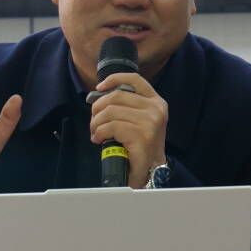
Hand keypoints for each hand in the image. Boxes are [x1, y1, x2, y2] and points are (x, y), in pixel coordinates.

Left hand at [89, 71, 167, 189]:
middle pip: (116, 96)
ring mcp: (151, 123)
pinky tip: (99, 140)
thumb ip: (126, 106)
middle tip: (94, 122)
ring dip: (96, 123)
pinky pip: (111, 127)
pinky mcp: (142, 136)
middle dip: (98, 108)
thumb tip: (99, 94)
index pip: (135, 80)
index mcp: (156, 102)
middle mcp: (156, 110)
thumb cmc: (139, 146)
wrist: (149, 171)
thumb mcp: (138, 120)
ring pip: (110, 112)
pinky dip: (100, 133)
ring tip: (96, 133)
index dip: (114, 79)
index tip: (99, 87)